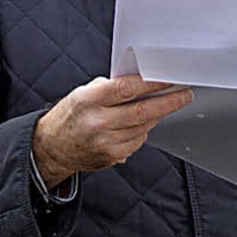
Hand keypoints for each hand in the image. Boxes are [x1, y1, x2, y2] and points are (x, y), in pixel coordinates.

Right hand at [32, 75, 192, 188]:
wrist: (51, 147)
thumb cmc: (72, 114)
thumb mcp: (85, 92)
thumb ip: (113, 86)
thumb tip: (143, 80)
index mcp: (90, 100)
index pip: (128, 89)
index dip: (153, 83)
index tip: (170, 79)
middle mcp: (97, 122)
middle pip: (142, 111)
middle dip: (169, 102)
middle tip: (185, 94)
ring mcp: (104, 142)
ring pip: (143, 127)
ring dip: (159, 115)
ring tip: (169, 104)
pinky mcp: (110, 157)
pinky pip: (137, 141)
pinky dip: (146, 130)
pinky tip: (146, 122)